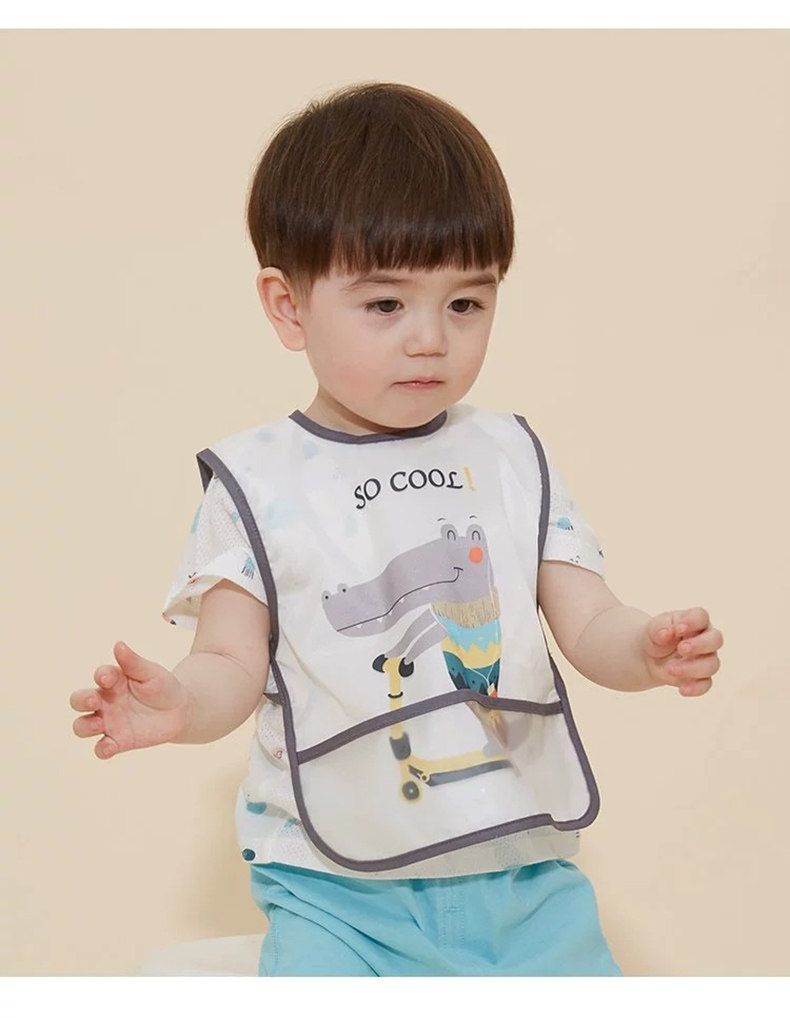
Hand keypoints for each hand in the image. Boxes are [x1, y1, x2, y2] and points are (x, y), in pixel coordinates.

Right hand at [70, 641, 190, 757]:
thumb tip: (118, 644)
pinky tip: (109, 747)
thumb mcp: (151, 673)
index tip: (109, 677)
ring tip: (99, 724)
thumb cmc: (163, 687)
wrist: (181, 711)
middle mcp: (105, 701)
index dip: (101, 675)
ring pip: (82, 726)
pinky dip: (101, 750)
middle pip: (78, 701)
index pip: (99, 676)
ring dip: (85, 726)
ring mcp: (109, 722)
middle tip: (94, 701)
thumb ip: (133, 662)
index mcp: (113, 681)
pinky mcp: (118, 741)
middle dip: (81, 701)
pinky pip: (101, 749)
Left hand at [643, 607, 722, 696]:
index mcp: (694, 621)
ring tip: (670, 669)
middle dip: (699, 645)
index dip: (693, 621)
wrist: (649, 656)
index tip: (678, 628)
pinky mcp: (701, 677)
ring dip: (692, 668)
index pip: (701, 616)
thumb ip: (659, 628)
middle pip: (716, 639)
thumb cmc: (657, 636)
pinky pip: (706, 684)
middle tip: (681, 649)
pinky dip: (695, 688)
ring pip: (712, 664)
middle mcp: (705, 639)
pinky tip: (682, 689)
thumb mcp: (653, 628)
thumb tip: (666, 634)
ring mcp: (706, 659)